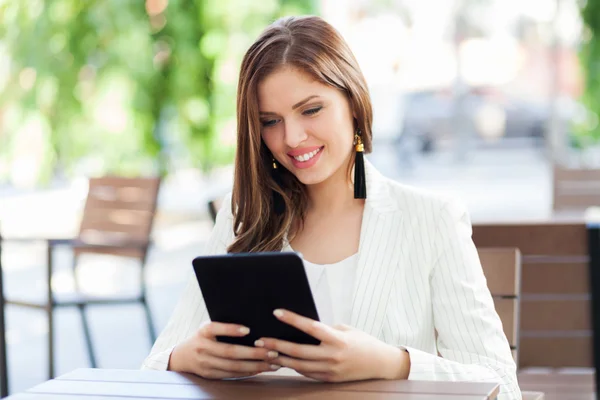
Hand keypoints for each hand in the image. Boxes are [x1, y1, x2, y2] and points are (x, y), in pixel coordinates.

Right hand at [169, 321, 279, 378]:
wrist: (181, 357)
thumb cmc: (201, 338)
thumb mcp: (207, 328)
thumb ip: (223, 326)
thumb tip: (251, 324)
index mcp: (203, 332)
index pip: (215, 328)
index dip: (231, 329)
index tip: (247, 329)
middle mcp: (203, 348)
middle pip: (230, 352)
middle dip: (253, 353)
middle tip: (272, 351)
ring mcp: (206, 363)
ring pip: (234, 367)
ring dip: (255, 365)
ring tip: (272, 362)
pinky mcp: (211, 375)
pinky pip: (233, 375)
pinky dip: (249, 372)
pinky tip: (262, 369)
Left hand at [255, 309, 409, 381]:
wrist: (381, 364)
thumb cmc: (363, 342)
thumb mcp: (346, 329)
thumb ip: (325, 329)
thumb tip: (303, 327)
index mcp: (337, 339)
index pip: (310, 327)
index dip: (292, 319)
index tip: (277, 312)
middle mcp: (332, 356)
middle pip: (298, 351)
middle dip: (277, 345)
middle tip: (260, 340)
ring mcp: (330, 370)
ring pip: (298, 365)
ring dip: (280, 359)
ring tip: (265, 352)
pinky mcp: (329, 379)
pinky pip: (306, 373)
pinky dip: (293, 367)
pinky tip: (281, 361)